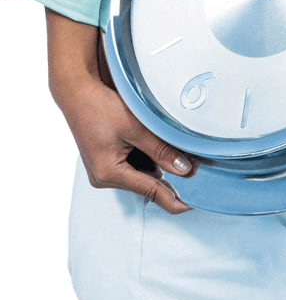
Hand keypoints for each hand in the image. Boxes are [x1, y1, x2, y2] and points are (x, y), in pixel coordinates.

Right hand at [46, 10, 196, 214]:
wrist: (78, 93)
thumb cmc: (101, 107)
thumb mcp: (137, 128)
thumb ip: (162, 150)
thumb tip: (185, 169)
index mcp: (109, 174)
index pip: (150, 191)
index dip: (174, 199)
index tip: (192, 205)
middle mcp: (104, 177)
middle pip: (147, 183)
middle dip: (169, 173)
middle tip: (193, 162)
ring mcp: (104, 170)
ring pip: (142, 173)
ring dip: (157, 161)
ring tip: (168, 141)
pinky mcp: (106, 161)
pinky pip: (133, 164)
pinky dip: (147, 155)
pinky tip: (152, 139)